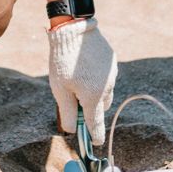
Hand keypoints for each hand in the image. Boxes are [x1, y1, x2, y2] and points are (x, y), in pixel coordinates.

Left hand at [48, 18, 116, 145]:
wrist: (73, 28)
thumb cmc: (63, 61)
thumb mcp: (60, 90)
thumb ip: (68, 113)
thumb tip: (72, 130)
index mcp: (94, 97)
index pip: (97, 124)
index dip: (95, 136)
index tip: (96, 143)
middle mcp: (107, 87)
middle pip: (101, 107)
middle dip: (90, 108)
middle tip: (74, 98)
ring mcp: (112, 73)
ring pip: (104, 91)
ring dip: (94, 91)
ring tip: (77, 77)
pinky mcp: (112, 61)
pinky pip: (106, 76)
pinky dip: (97, 77)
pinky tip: (85, 66)